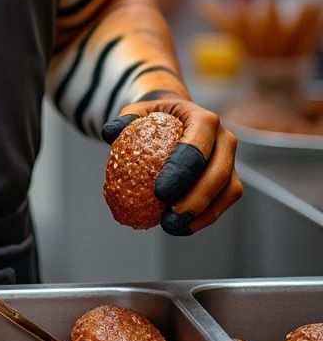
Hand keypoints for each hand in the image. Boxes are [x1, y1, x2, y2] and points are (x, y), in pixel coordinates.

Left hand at [101, 98, 241, 235]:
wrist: (175, 119)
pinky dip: (204, 218)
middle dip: (195, 199)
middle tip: (168, 217)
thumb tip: (109, 132)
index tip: (159, 192)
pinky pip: (223, 202)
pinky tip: (180, 228)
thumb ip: (125, 120)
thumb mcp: (139, 112)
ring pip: (228, 191)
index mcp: (204, 119)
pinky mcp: (230, 180)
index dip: (182, 170)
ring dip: (202, 213)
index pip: (197, 145)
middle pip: (218, 172)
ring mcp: (231, 160)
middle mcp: (224, 138)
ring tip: (172, 226)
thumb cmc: (156, 118)